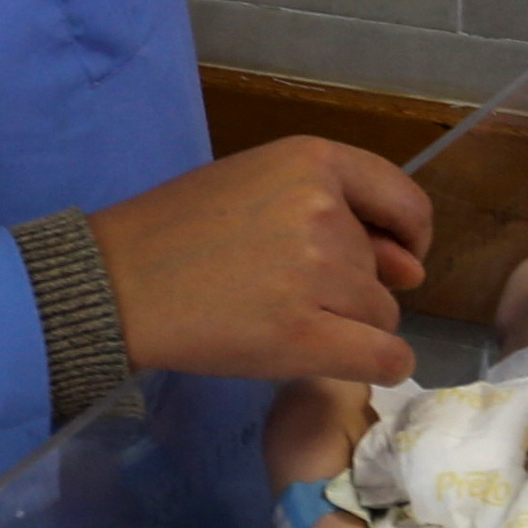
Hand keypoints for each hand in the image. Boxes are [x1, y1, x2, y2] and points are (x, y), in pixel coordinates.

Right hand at [93, 138, 431, 387]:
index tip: (397, 260)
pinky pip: (382, 358)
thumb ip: (336, 212)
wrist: (114, 282)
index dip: (410, 237)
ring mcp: (316, 275)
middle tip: (284, 292)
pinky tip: (349, 363)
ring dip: (349, 327)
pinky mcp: (302, 337)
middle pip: (383, 268)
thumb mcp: (255, 187)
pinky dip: (379, 365)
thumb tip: (413, 269)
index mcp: (312, 161)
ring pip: (381, 315)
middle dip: (352, 287)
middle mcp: (324, 211)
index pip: (404, 200)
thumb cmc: (176, 231)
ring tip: (282, 320)